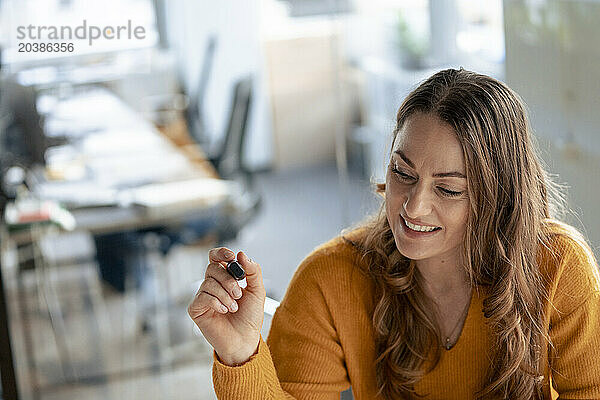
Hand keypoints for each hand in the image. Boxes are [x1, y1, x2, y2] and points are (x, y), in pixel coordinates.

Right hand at [188, 248, 265, 364]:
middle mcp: (212, 284)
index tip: (231, 256)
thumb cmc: (250, 317)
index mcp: (225, 277)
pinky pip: (202, 297)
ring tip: (233, 307)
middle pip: (213, 268)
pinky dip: (216, 302)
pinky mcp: (196, 308)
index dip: (221, 253)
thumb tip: (241, 254)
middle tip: (239, 294)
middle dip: (228, 280)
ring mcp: (203, 296)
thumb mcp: (257, 291)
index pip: (216, 257)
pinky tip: (223, 311)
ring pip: (208, 282)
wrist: (245, 340)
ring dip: (225, 295)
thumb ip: (253, 271)